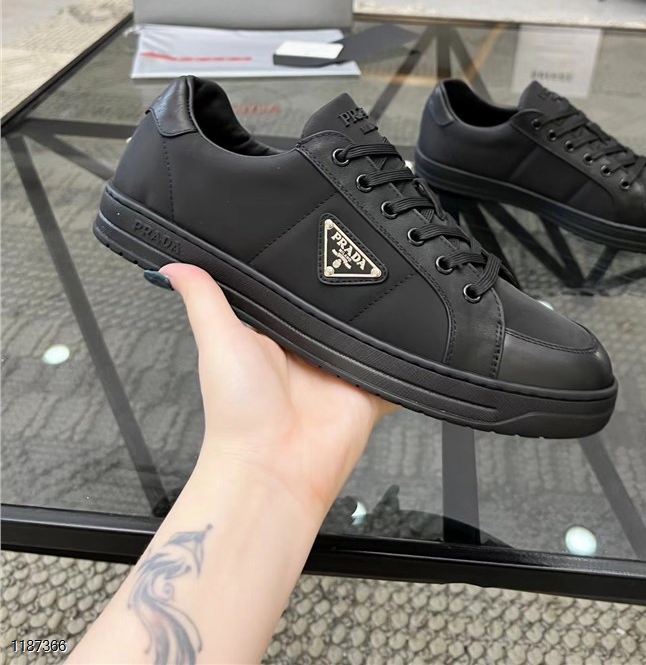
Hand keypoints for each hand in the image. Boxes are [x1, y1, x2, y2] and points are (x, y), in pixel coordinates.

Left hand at [162, 264, 394, 520]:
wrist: (273, 468)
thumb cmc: (237, 413)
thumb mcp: (218, 340)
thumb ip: (203, 298)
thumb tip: (172, 265)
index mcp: (276, 335)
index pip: (296, 292)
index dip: (307, 268)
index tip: (320, 233)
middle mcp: (310, 351)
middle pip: (339, 309)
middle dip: (351, 288)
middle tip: (363, 254)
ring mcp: (342, 371)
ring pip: (372, 332)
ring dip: (381, 318)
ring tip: (390, 285)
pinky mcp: (371, 390)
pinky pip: (399, 370)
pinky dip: (409, 357)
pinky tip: (417, 334)